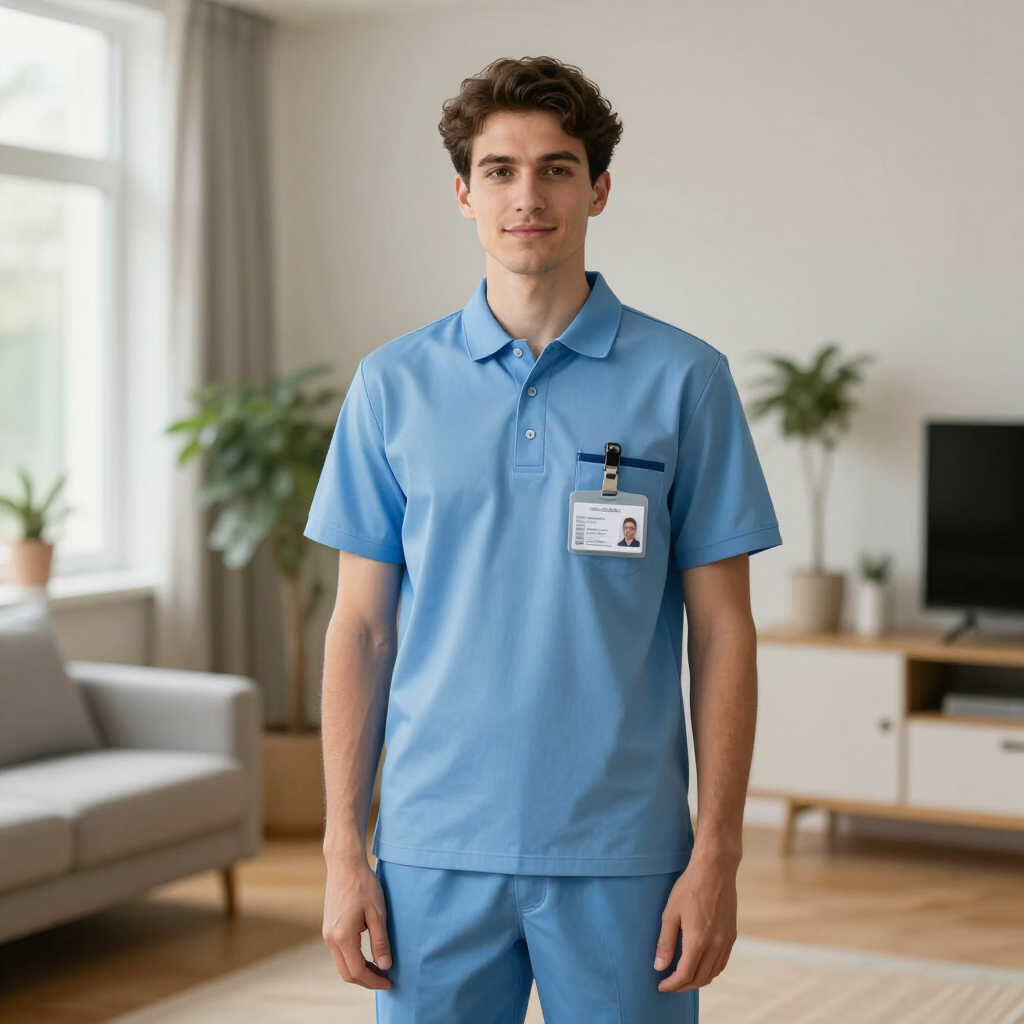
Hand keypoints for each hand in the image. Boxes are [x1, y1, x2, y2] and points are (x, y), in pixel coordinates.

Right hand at [322, 855, 392, 989]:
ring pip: (342, 964)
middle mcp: (331, 939)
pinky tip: (367, 955)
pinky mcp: (328, 928)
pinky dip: (352, 960)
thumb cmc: (363, 885)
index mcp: (343, 937)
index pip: (357, 971)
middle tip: (385, 979)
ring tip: (379, 968)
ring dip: (359, 970)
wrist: (344, 864)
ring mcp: (327, 934)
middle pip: (347, 973)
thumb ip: (380, 942)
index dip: (374, 981)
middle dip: (366, 980)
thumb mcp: (377, 913)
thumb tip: (385, 966)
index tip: (389, 982)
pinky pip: (339, 953)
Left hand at [653, 851, 737, 992]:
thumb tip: (659, 966)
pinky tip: (699, 964)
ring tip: (682, 977)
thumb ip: (665, 942)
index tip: (661, 985)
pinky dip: (710, 970)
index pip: (685, 975)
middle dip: (683, 986)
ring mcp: (726, 941)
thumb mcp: (670, 913)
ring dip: (697, 980)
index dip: (672, 985)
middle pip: (700, 979)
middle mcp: (716, 945)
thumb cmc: (689, 887)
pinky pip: (722, 962)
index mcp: (698, 940)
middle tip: (669, 984)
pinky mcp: (732, 935)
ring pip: (713, 973)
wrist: (715, 869)